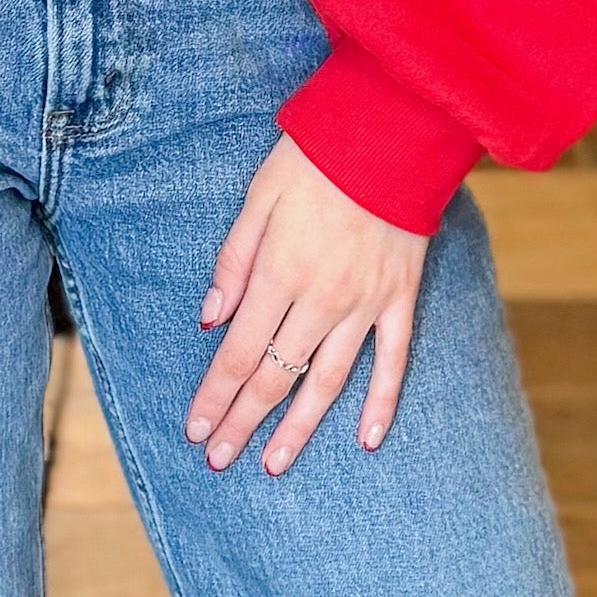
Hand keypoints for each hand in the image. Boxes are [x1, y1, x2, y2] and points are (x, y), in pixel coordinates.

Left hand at [190, 131, 424, 473]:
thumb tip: (210, 318)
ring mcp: (365, 304)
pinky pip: (393, 361)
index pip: (238, 353)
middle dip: (242, 421)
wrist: (393, 132)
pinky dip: (381, 403)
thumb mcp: (257, 197)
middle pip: (275, 377)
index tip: (196, 429)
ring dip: (298, 428)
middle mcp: (321, 300)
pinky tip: (367, 440)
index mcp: (279, 274)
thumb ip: (233, 260)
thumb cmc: (316, 158)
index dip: (214, 395)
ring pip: (327, 381)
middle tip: (220, 459)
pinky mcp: (401, 298)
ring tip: (274, 464)